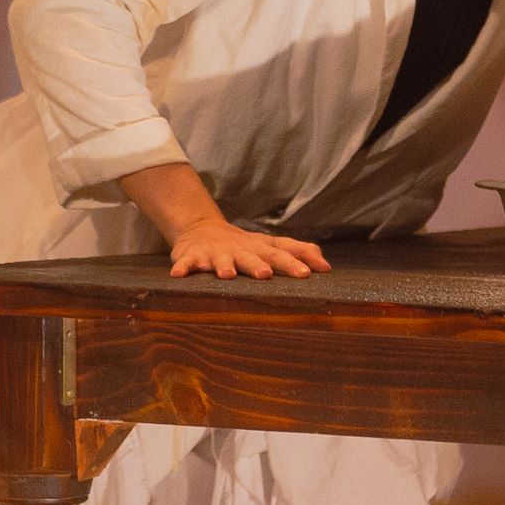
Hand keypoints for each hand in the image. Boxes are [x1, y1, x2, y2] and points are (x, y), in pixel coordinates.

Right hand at [167, 218, 330, 279]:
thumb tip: (327, 265)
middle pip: (252, 257)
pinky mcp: (193, 256)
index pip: (281, 253)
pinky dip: (183, 268)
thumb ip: (298, 252)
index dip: (296, 261)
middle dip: (258, 265)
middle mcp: (240, 250)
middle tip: (266, 274)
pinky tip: (178, 275)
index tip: (312, 272)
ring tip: (227, 275)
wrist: (201, 229)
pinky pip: (187, 263)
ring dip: (223, 266)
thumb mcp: (270, 246)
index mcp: (260, 248)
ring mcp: (216, 252)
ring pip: (220, 260)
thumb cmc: (243, 244)